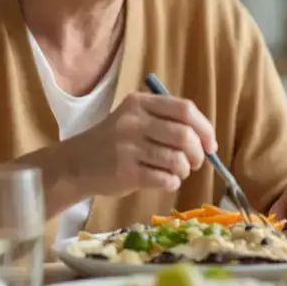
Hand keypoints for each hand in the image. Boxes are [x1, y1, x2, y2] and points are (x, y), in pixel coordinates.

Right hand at [65, 92, 216, 195]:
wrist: (76, 164)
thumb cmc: (113, 143)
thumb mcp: (134, 120)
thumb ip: (166, 123)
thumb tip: (207, 141)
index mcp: (140, 103)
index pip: (185, 109)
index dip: (204, 128)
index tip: (210, 145)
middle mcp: (133, 121)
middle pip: (184, 135)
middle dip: (198, 153)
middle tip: (196, 163)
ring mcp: (128, 147)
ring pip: (177, 160)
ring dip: (185, 170)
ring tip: (178, 172)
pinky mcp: (125, 172)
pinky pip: (164, 179)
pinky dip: (172, 182)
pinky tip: (165, 181)